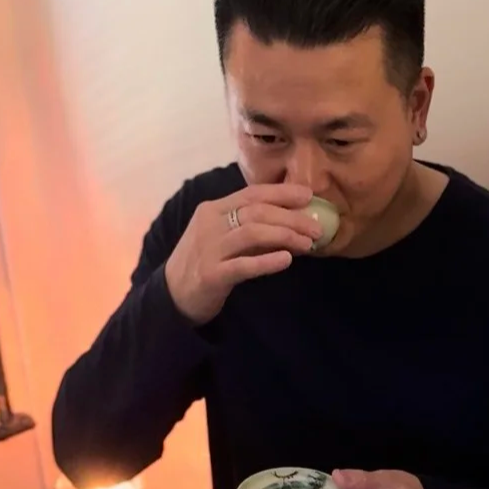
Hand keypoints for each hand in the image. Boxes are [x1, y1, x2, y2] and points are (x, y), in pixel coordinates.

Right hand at [165, 184, 324, 324]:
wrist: (172, 295)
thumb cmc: (205, 262)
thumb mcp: (225, 239)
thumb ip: (252, 229)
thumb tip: (294, 224)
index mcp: (214, 209)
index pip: (252, 193)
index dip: (282, 193)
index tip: (308, 196)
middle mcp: (210, 224)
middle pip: (256, 212)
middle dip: (291, 218)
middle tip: (317, 228)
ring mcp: (209, 249)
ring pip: (252, 233)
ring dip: (285, 236)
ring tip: (308, 244)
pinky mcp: (211, 274)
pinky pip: (243, 265)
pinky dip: (267, 261)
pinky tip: (286, 260)